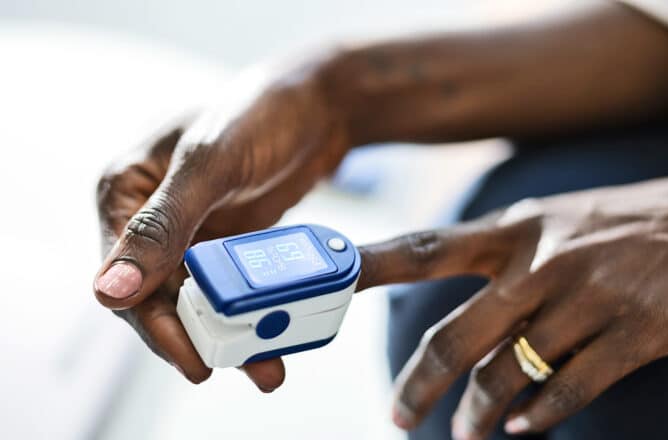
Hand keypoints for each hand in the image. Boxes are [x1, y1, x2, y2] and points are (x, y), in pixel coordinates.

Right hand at [93, 59, 350, 387]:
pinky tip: (272, 337)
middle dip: (193, 337)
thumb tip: (109, 290)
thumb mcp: (211, 165)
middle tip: (225, 369)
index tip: (190, 359)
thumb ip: (162, 225)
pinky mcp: (226, 240)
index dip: (153, 322)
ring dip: (225, 333)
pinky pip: (229, 288)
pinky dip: (247, 313)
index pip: (125, 274)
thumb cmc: (261, 113)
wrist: (323, 103)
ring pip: (196, 298)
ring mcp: (192, 230)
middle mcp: (152, 214)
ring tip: (264, 366)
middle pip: (159, 295)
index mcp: (127, 188)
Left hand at [357, 171, 667, 437]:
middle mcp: (544, 261)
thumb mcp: (556, 221)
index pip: (429, 247)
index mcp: (518, 228)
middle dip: (418, 383)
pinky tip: (523, 428)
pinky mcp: (637, 331)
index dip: (374, 265)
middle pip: (456, 332)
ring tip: (467, 432)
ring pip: (509, 371)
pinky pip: (570, 387)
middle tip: (398, 416)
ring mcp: (591, 296)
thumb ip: (504, 261)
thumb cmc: (625, 224)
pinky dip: (538, 415)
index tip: (330, 282)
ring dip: (477, 412)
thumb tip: (462, 318)